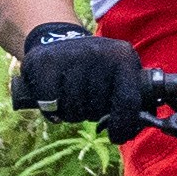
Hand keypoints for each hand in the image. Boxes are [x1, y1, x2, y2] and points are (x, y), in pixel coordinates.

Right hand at [10, 20, 147, 126]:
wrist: (58, 39)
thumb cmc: (94, 69)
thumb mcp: (118, 75)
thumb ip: (130, 101)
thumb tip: (131, 130)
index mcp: (123, 56)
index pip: (128, 100)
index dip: (123, 125)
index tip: (116, 137)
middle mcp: (99, 52)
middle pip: (97, 108)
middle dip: (91, 114)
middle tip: (86, 102)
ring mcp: (70, 55)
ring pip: (74, 108)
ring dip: (71, 113)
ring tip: (70, 98)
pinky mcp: (45, 61)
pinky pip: (50, 103)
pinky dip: (50, 109)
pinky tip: (53, 98)